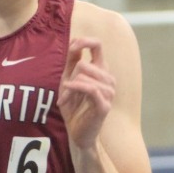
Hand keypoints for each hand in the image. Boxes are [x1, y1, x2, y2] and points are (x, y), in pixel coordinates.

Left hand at [59, 37, 115, 151]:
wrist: (77, 132)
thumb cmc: (74, 107)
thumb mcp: (69, 80)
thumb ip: (72, 61)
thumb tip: (75, 40)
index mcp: (101, 70)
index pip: (97, 45)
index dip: (84, 42)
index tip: (73, 48)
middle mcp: (108, 79)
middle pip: (84, 64)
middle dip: (69, 77)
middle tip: (64, 91)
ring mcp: (109, 92)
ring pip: (85, 76)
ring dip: (69, 88)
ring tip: (65, 99)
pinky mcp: (104, 105)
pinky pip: (90, 88)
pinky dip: (75, 89)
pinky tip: (65, 95)